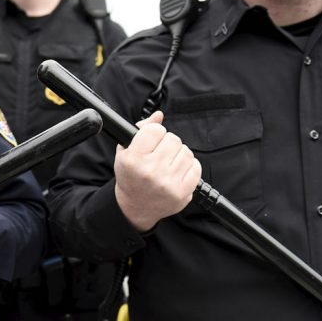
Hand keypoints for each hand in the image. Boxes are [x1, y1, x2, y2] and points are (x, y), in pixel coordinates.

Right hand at [114, 111, 201, 231]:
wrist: (135, 206)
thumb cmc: (130, 176)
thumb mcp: (125, 151)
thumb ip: (142, 129)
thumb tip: (159, 115)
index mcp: (133, 160)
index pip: (155, 130)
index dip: (154, 132)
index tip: (152, 139)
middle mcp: (150, 171)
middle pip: (173, 139)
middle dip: (168, 143)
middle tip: (160, 153)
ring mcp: (168, 183)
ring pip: (186, 152)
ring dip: (179, 154)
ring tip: (169, 162)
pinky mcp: (182, 193)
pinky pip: (195, 167)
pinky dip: (189, 166)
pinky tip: (177, 170)